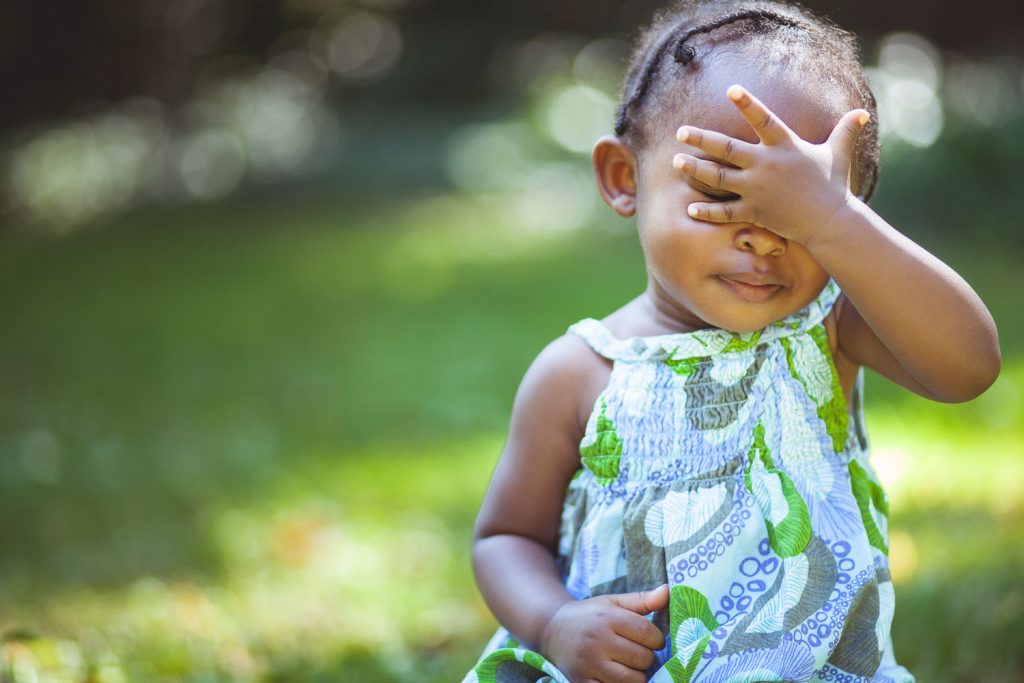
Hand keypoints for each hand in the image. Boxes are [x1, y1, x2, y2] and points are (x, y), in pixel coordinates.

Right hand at [540, 583, 668, 682]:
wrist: (553, 631)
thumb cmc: (590, 615)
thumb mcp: (612, 602)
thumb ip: (642, 600)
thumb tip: (668, 591)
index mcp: (606, 617)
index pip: (646, 632)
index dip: (657, 638)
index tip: (652, 639)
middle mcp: (597, 640)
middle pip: (642, 657)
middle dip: (647, 657)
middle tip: (639, 653)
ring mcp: (589, 664)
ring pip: (633, 679)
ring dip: (637, 675)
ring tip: (630, 665)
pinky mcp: (583, 682)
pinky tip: (618, 676)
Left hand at [672, 84, 868, 245]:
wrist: (830, 222)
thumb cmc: (833, 185)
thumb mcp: (838, 154)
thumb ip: (845, 131)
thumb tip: (863, 112)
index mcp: (784, 146)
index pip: (763, 119)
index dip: (748, 104)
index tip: (730, 90)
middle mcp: (766, 165)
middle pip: (727, 148)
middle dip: (701, 139)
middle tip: (680, 131)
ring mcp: (757, 189)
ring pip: (719, 177)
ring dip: (695, 169)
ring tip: (676, 162)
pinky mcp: (754, 212)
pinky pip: (725, 211)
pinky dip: (707, 211)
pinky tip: (689, 207)